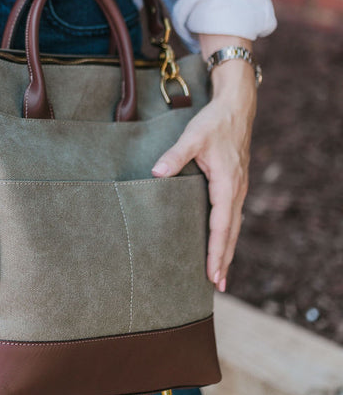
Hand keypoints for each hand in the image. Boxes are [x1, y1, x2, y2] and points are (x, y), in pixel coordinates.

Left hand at [151, 49, 257, 293]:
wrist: (236, 107)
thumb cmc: (214, 123)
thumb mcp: (193, 136)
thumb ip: (175, 155)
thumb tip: (156, 173)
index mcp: (227, 184)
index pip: (221, 226)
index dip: (215, 251)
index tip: (211, 273)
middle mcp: (236, 190)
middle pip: (231, 233)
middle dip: (224, 260)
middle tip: (217, 286)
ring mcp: (237, 188)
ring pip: (233, 226)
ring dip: (226, 249)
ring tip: (218, 274)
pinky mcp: (235, 184)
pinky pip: (232, 216)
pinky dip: (227, 234)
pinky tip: (220, 242)